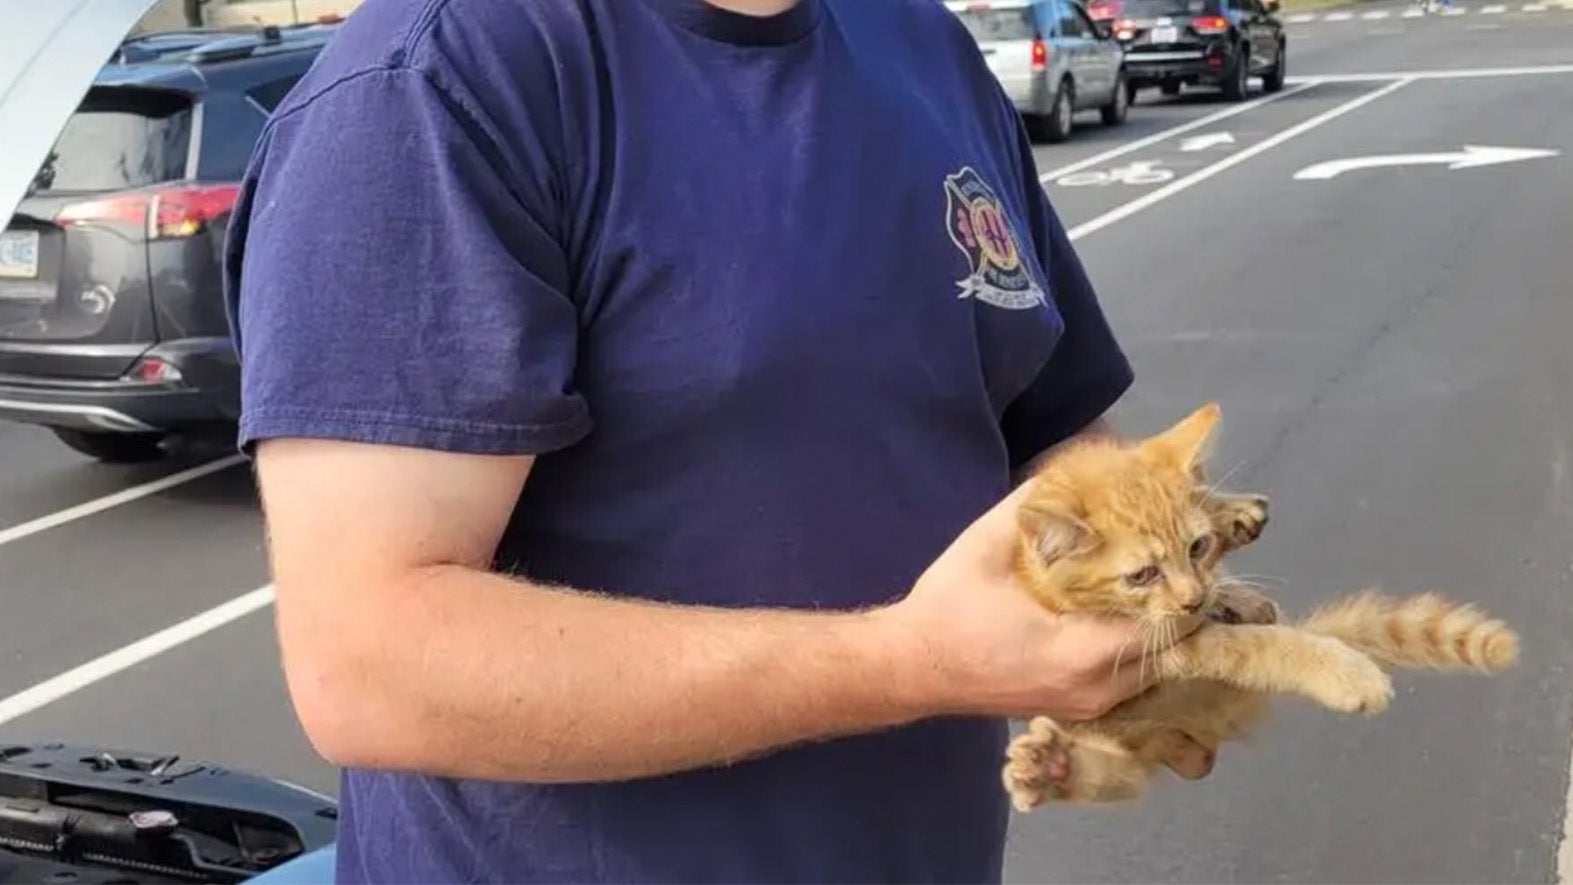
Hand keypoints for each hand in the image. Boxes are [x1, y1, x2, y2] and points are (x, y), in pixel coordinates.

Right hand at [879, 481, 1200, 721]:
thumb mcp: (987, 545)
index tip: (1186, 542)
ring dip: (1162, 624)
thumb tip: (1081, 468)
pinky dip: (1140, 645)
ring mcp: (1090, 706)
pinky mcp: (1079, 708)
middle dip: (1180, 599)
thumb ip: (1035, 506)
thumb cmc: (948, 609)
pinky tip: (1129, 611)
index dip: (1185, 579)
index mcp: (1082, 652)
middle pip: (1174, 646)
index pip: (1169, 621)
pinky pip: (1131, 678)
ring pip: (1155, 665)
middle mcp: (1096, 689)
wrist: (912, 667)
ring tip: (1158, 578)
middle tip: (1177, 554)